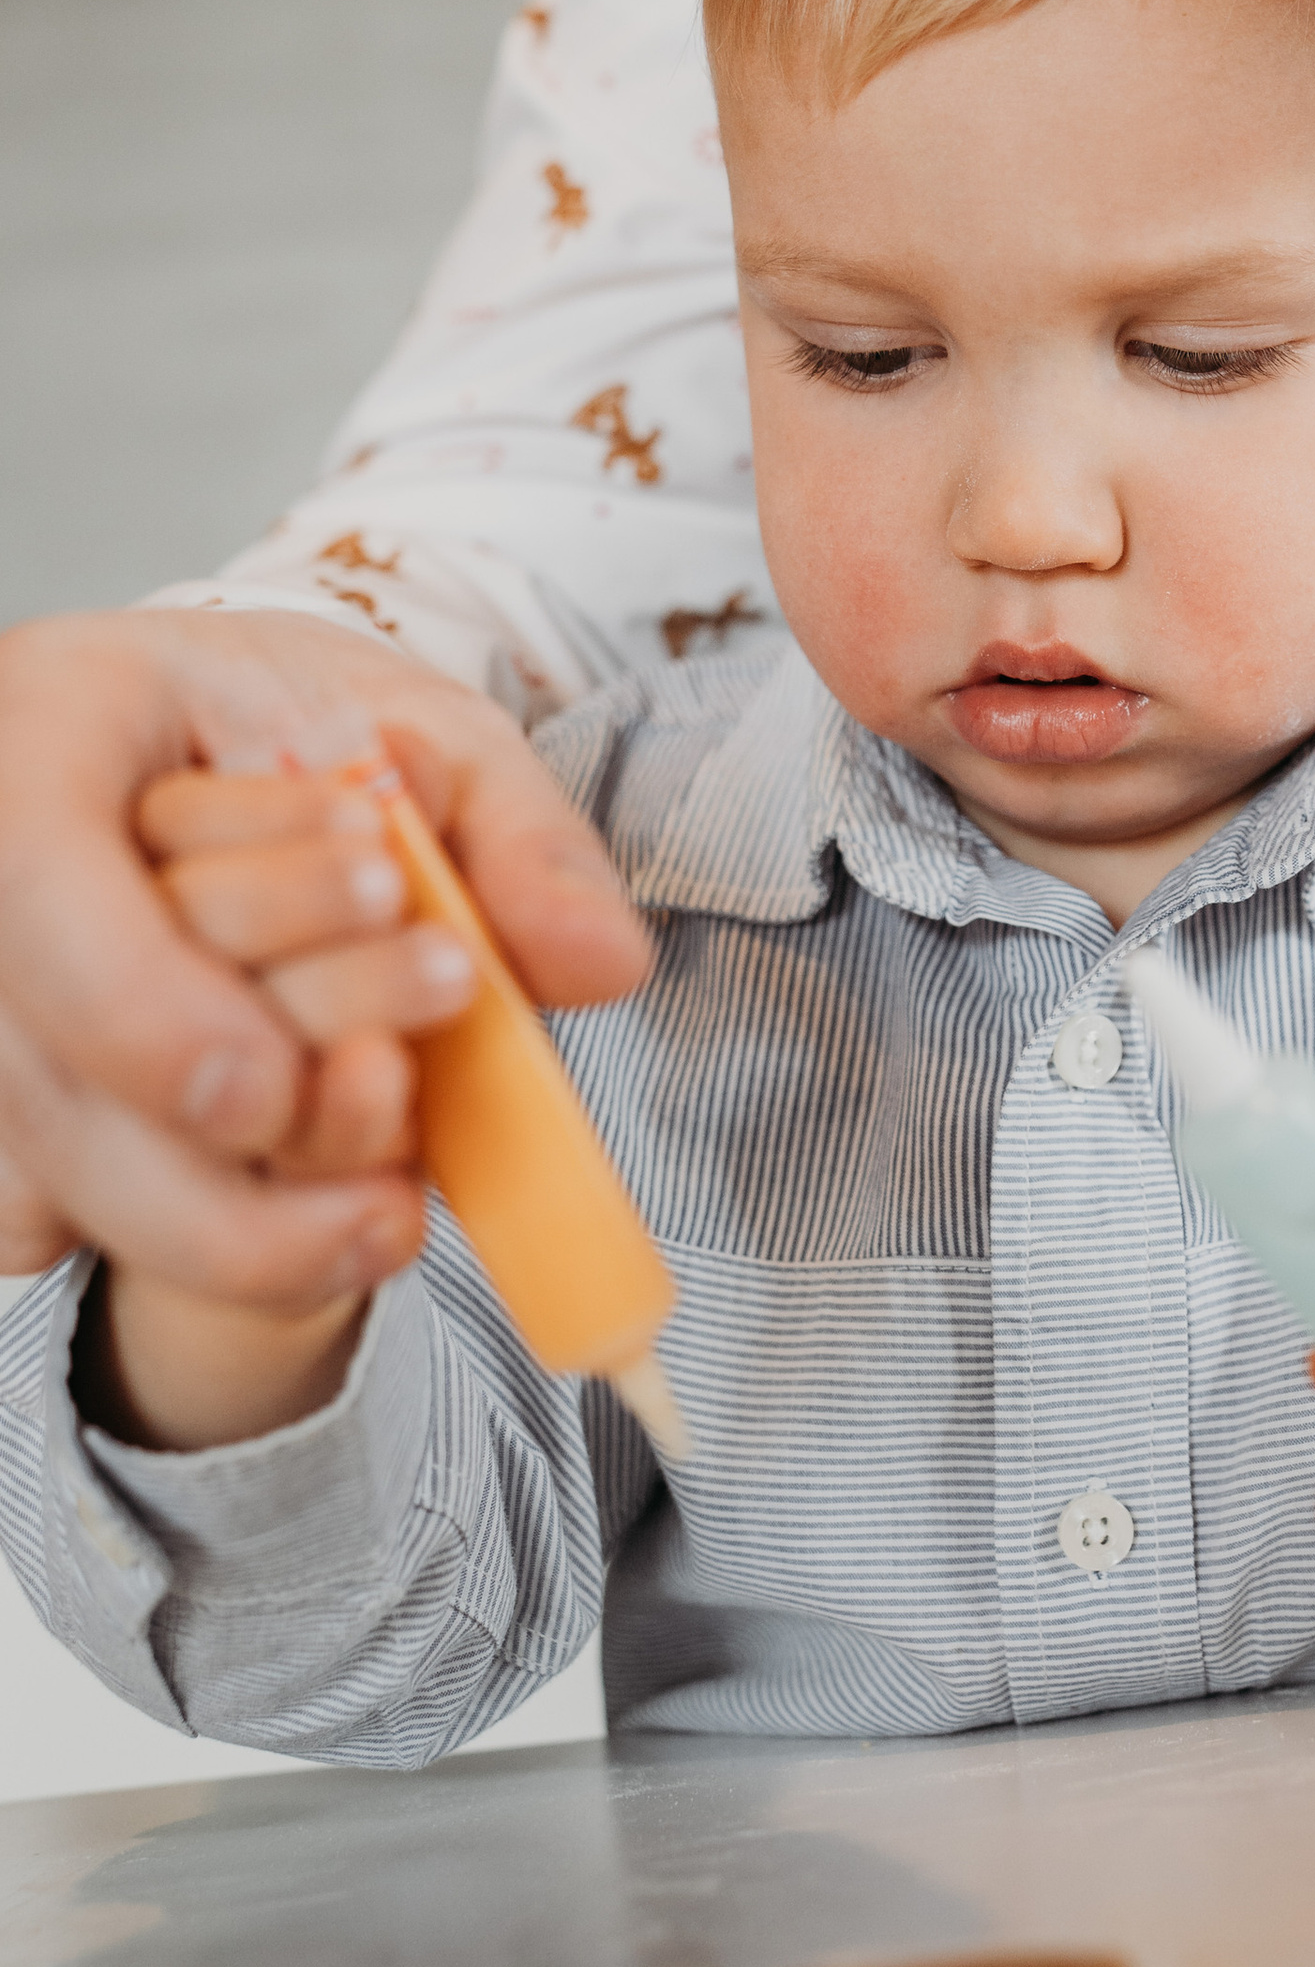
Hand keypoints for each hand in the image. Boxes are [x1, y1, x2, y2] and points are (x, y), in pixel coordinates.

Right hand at [0, 608, 646, 1313]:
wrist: (220, 767)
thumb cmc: (304, 738)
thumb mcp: (433, 737)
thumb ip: (520, 837)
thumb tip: (603, 964)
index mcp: (43, 729)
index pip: (38, 890)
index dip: (145, 1014)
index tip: (274, 1084)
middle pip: (54, 1071)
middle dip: (243, 1108)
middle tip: (408, 1071)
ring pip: (68, 1168)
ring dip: (244, 1207)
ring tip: (399, 1184)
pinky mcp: (1, 1122)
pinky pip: (45, 1225)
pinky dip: (193, 1237)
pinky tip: (310, 1211)